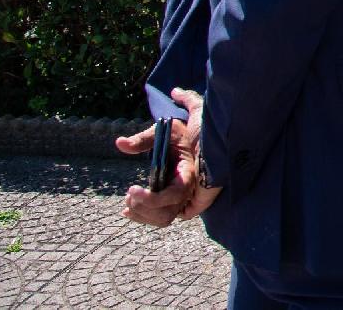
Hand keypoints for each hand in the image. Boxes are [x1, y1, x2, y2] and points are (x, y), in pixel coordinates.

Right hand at [118, 87, 221, 225]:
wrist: (223, 125)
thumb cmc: (205, 126)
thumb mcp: (166, 131)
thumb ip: (143, 139)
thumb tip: (119, 143)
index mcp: (179, 178)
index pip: (160, 204)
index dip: (140, 208)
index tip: (124, 205)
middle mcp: (186, 190)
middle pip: (158, 215)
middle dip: (139, 209)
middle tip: (128, 196)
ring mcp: (193, 195)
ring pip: (164, 217)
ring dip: (143, 208)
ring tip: (132, 193)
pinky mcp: (200, 198)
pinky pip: (175, 212)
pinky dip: (154, 205)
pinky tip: (140, 193)